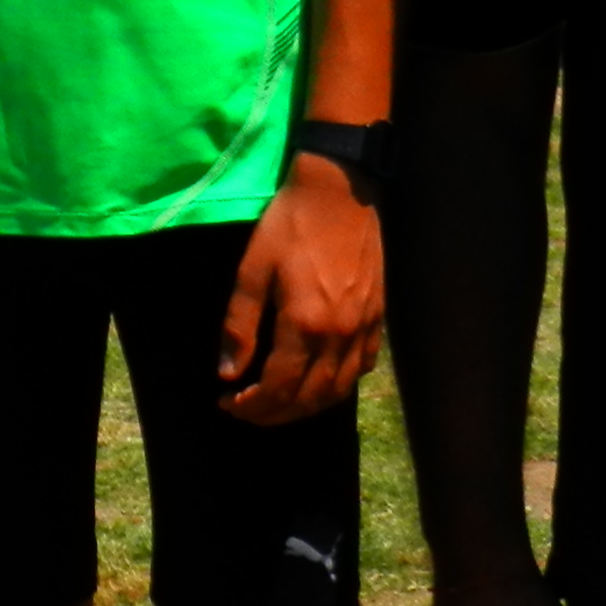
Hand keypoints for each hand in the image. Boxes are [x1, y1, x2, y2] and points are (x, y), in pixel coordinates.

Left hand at [215, 155, 382, 423]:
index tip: (227, 402)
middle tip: (246, 410)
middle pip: (309, 398)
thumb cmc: (288, 225)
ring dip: (306, 407)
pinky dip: (339, 385)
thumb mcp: (251, 270)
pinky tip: (319, 381)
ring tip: (277, 404)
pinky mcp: (378, 317)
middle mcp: (340, 335)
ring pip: (339, 390)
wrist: (339, 191)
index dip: (251, 406)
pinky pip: (362, 367)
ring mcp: (365, 328)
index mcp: (306, 325)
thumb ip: (239, 325)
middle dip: (274, 414)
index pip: (279, 389)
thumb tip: (228, 373)